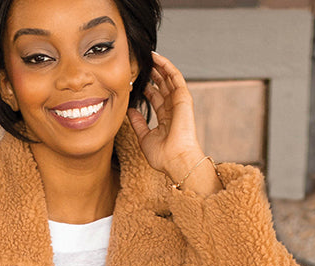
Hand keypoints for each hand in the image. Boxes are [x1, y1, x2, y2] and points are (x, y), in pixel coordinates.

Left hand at [127, 53, 217, 194]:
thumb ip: (138, 123)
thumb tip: (130, 111)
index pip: (155, 98)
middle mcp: (173, 109)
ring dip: (159, 67)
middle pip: (162, 86)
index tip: (136, 81)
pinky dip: (167, 67)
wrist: (176, 160)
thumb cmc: (163, 156)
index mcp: (165, 119)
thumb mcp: (144, 138)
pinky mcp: (183, 98)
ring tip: (148, 56)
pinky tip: (157, 58)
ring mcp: (179, 103)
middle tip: (141, 64)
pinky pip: (175, 77)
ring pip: (168, 79)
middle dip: (152, 74)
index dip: (146, 88)